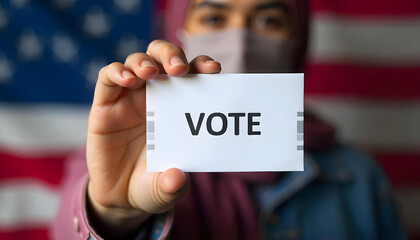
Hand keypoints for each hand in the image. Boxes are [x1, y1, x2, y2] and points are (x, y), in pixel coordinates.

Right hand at [86, 40, 220, 237]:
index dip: (202, 66)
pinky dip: (117, 72)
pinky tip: (126, 79)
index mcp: (179, 107)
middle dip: (172, 56)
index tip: (214, 69)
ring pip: (137, 61)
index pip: (193, 76)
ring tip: (150, 73)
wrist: (121, 196)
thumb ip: (172, 186)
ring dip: (145, 61)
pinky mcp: (105, 105)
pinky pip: (108, 79)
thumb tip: (177, 179)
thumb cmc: (152, 184)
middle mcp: (156, 96)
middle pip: (164, 58)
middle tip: (180, 69)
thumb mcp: (165, 189)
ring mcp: (130, 98)